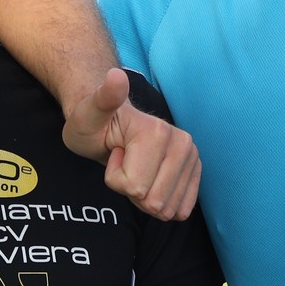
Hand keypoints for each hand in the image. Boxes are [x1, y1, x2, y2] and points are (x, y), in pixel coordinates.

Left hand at [62, 68, 200, 220]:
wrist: (110, 123)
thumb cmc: (94, 122)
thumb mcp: (89, 112)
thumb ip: (104, 97)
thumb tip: (115, 76)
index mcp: (159, 133)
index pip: (135, 188)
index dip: (115, 178)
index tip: (114, 153)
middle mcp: (183, 143)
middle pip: (154, 202)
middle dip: (131, 190)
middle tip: (125, 162)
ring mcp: (192, 157)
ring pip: (167, 209)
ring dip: (145, 197)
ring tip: (136, 168)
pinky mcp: (195, 170)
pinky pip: (182, 208)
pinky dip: (162, 202)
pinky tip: (152, 181)